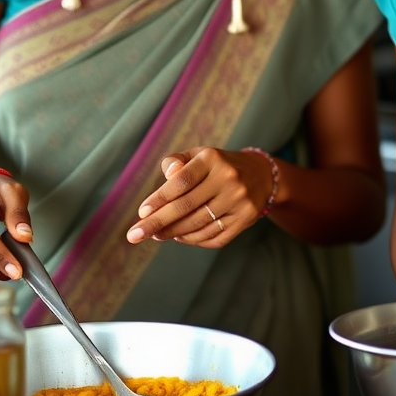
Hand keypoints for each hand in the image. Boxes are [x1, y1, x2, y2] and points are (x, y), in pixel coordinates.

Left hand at [126, 147, 273, 248]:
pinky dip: (192, 240)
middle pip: (186, 207)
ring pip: (197, 225)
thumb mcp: (198, 155)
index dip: (159, 198)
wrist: (261, 175)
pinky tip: (179, 236)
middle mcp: (228, 178)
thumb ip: (176, 162)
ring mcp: (239, 200)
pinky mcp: (245, 219)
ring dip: (172, 233)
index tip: (141, 212)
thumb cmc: (217, 165)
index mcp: (213, 158)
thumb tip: (167, 176)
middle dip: (157, 223)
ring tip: (156, 234)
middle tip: (134, 235)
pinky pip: (213, 237)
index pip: (181, 182)